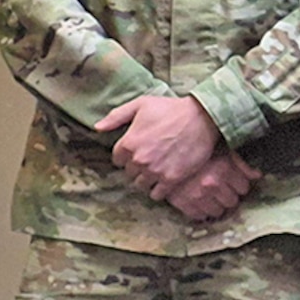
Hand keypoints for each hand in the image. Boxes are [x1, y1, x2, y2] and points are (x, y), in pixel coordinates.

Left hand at [96, 94, 220, 193]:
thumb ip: (116, 116)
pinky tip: (164, 179)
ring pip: (141, 185)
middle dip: (137, 167)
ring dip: (146, 179)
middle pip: (129, 173)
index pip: (117, 159)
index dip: (126, 154)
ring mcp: (155, 171)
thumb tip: (97, 127)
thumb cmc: (171, 108)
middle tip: (150, 159)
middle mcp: (139, 160)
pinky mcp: (172, 178)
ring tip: (156, 170)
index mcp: (128, 143)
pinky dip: (159, 189)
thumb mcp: (141, 104)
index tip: (138, 150)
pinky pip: (157, 194)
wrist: (203, 117)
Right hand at [164, 150, 261, 221]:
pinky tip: (200, 203)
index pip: (243, 188)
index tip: (235, 183)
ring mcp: (197, 195)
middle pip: (232, 201)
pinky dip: (201, 212)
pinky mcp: (182, 203)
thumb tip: (258, 175)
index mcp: (224, 169)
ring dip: (217, 206)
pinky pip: (198, 216)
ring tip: (212, 197)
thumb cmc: (198, 151)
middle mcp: (212, 184)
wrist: (166, 153)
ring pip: (218, 211)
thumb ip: (242, 163)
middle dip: (230, 196)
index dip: (240, 185)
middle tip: (223, 191)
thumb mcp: (222, 150)